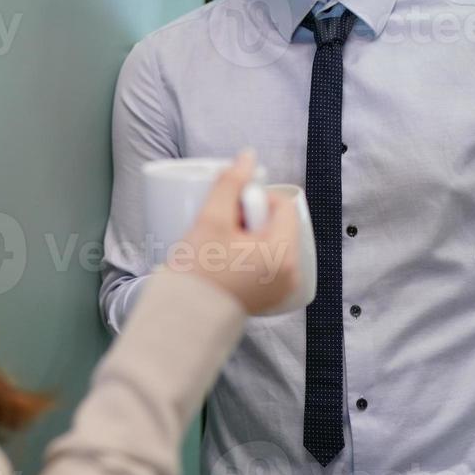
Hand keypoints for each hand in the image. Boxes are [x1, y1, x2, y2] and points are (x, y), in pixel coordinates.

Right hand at [167, 150, 298, 314]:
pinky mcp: (270, 298)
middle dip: (250, 218)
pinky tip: (226, 260)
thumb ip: (230, 183)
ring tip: (221, 244)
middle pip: (277, 224)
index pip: (281, 205)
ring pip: (271, 243)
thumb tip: (247, 156)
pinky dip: (250, 255)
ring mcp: (282, 289)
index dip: (254, 199)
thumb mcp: (211, 219)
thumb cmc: (196, 273)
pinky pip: (267, 264)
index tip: (229, 210)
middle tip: (221, 228)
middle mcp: (291, 274)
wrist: (183, 318)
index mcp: (283, 253)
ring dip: (249, 236)